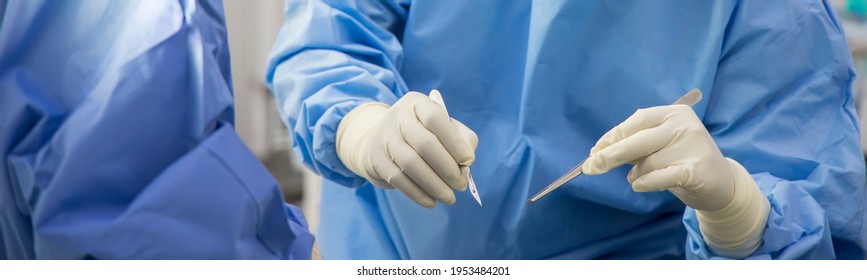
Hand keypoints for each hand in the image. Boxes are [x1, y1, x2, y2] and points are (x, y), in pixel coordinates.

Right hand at [336, 90, 477, 207]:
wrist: (383, 141)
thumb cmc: (424, 134)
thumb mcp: (444, 128)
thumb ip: (462, 139)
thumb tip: (466, 163)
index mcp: (417, 103)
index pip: (436, 118)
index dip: (454, 141)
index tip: (469, 160)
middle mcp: (397, 117)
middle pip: (425, 143)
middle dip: (447, 168)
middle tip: (461, 185)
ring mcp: (384, 138)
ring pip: (411, 164)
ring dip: (434, 185)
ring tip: (449, 197)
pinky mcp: (376, 159)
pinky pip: (398, 179)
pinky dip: (417, 194)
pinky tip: (431, 202)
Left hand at [582, 104, 735, 210]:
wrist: (723, 184)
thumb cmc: (682, 161)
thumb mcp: (659, 147)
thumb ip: (635, 145)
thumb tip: (598, 152)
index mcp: (673, 113)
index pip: (635, 122)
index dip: (612, 137)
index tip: (593, 151)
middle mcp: (684, 125)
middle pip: (636, 141)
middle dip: (608, 156)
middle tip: (590, 168)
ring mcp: (692, 145)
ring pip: (645, 163)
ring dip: (635, 175)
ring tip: (643, 178)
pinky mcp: (695, 169)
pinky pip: (656, 177)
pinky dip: (643, 183)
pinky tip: (640, 185)